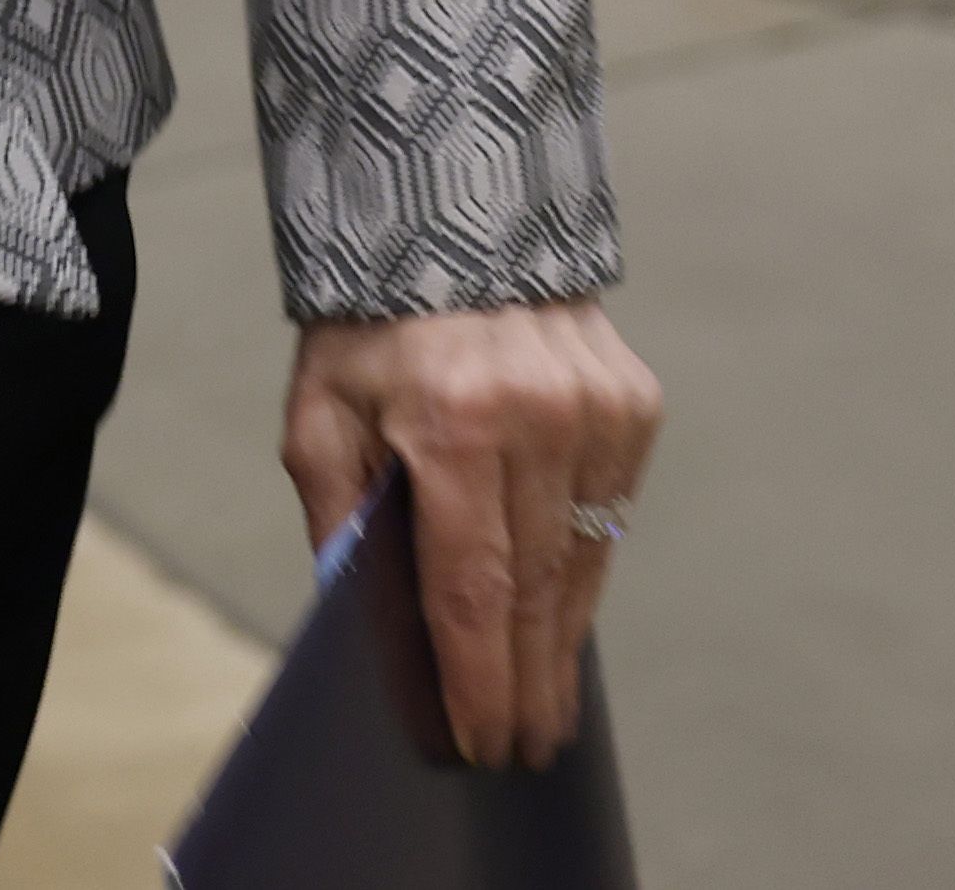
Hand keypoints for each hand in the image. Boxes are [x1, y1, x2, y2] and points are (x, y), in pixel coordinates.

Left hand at [281, 298, 659, 770]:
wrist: (449, 206)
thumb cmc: (368, 322)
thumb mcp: (321, 410)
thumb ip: (339, 513)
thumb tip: (357, 611)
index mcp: (452, 423)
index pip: (472, 584)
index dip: (478, 675)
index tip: (480, 740)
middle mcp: (538, 418)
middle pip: (537, 588)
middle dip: (525, 680)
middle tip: (521, 747)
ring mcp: (598, 410)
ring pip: (586, 559)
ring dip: (564, 639)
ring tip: (547, 706)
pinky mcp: (633, 402)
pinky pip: (612, 512)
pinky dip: (586, 567)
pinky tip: (564, 614)